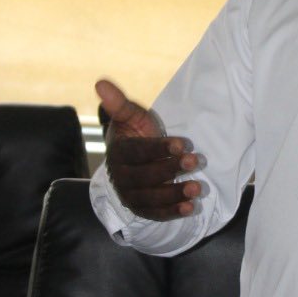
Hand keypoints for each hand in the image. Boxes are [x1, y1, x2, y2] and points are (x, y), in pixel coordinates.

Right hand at [95, 77, 200, 220]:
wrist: (135, 158)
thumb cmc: (136, 133)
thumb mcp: (132, 116)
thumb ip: (120, 104)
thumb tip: (100, 82)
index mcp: (118, 153)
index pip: (138, 153)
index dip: (159, 149)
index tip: (183, 144)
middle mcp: (121, 177)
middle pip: (145, 177)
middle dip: (171, 169)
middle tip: (195, 161)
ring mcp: (130, 195)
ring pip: (151, 198)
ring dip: (174, 193)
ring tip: (197, 188)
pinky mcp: (141, 208)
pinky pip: (155, 214)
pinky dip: (172, 213)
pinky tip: (190, 208)